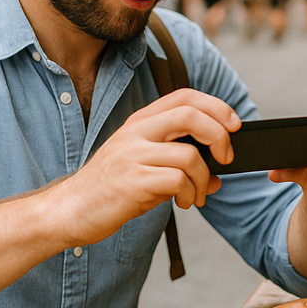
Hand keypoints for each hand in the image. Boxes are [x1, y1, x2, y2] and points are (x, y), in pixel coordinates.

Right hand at [48, 89, 239, 245]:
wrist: (72, 210)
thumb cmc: (111, 188)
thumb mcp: (144, 166)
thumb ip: (178, 164)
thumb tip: (217, 178)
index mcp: (140, 122)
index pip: (185, 97)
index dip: (216, 106)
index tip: (234, 126)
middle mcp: (136, 133)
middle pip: (190, 116)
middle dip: (219, 136)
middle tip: (226, 158)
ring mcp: (132, 155)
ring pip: (189, 156)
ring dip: (204, 180)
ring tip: (197, 195)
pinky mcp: (131, 181)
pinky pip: (177, 181)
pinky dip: (190, 194)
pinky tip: (183, 203)